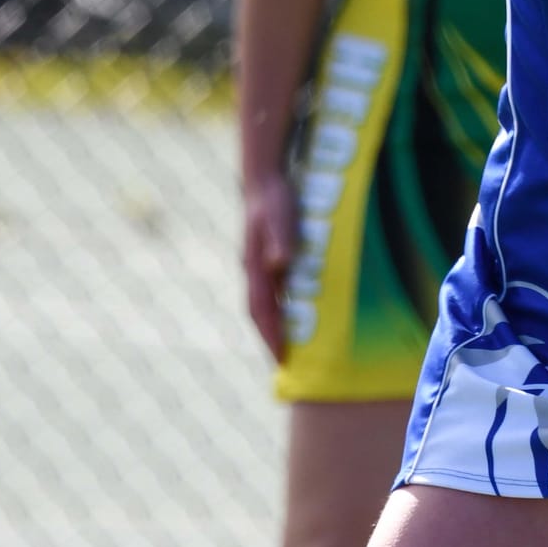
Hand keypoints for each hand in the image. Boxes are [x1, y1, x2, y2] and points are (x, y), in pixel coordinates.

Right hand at [242, 170, 299, 358]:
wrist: (264, 181)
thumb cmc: (275, 199)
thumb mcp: (281, 217)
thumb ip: (281, 240)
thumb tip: (279, 265)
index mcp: (256, 268)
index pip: (260, 311)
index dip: (270, 336)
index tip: (281, 359)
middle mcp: (254, 271)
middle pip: (259, 314)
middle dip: (269, 339)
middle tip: (284, 365)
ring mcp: (258, 267)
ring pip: (264, 305)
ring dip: (273, 327)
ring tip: (287, 350)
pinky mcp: (267, 261)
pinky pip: (272, 293)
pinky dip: (279, 310)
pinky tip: (293, 317)